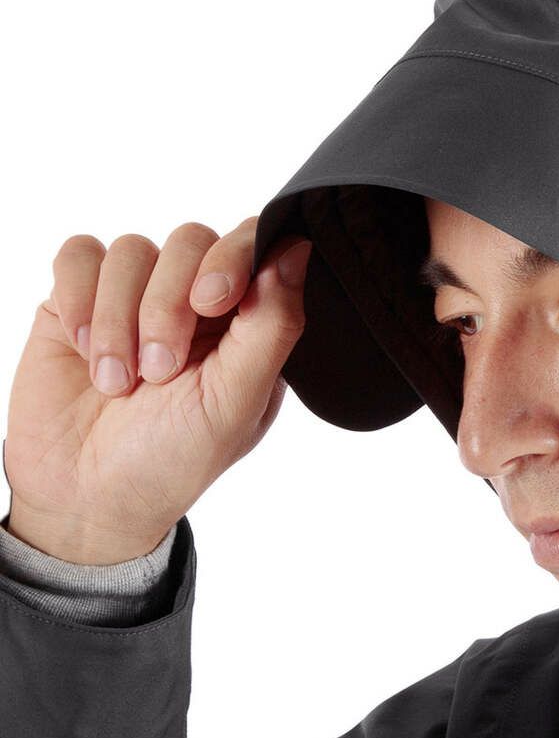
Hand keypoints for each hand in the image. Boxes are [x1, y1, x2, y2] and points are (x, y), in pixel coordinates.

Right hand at [2, 217, 311, 563]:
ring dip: (120, 320)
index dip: (234, 258)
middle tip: (160, 370)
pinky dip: (81, 300)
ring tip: (119, 382)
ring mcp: (137, 294)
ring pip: (133, 250)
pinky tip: (85, 351)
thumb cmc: (173, 459)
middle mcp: (196, 299)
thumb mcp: (235, 401)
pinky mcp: (80, 297)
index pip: (254, 246)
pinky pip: (81, 255)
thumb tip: (299, 249)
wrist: (87, 496)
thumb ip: (272, 325)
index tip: (213, 301)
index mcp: (248, 322)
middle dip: (169, 306)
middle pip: (192, 241)